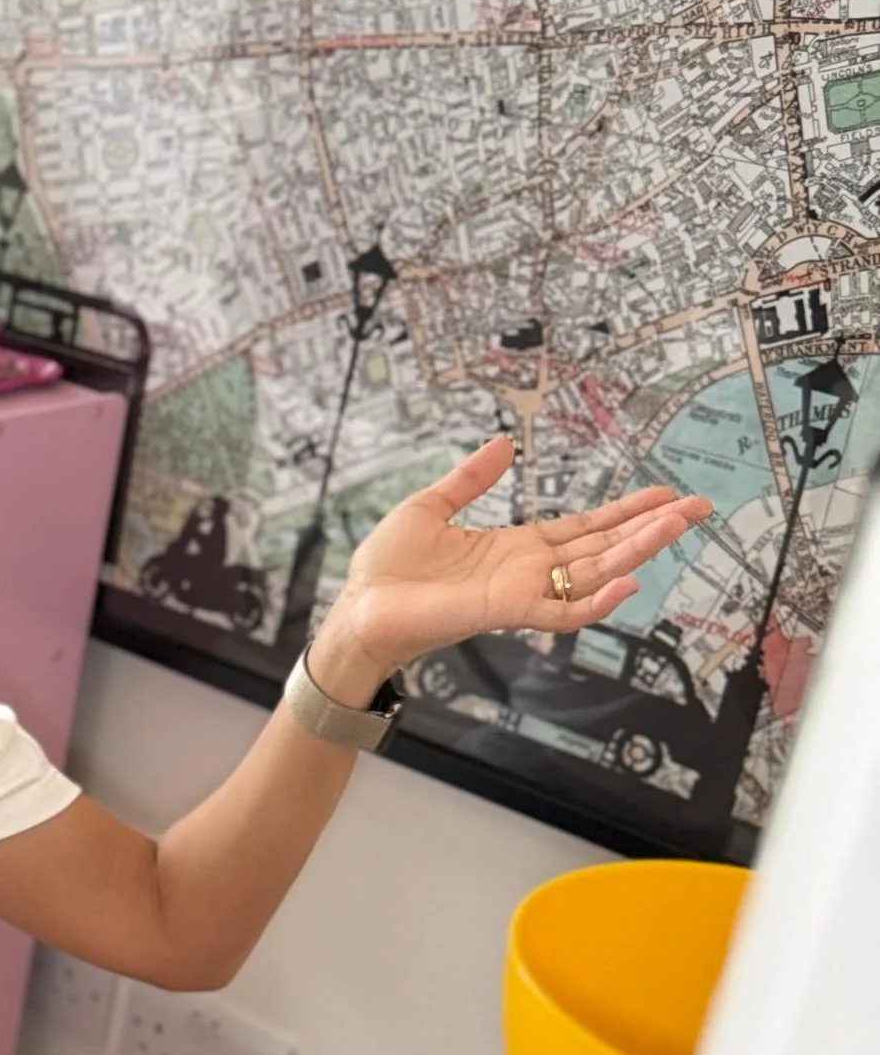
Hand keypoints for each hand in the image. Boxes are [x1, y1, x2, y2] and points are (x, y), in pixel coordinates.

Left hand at [311, 437, 711, 701]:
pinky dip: (596, 601)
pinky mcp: (505, 611)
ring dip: (638, 550)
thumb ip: (470, 478)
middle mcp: (528, 571)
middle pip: (604, 547)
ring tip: (677, 525)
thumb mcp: (431, 506)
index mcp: (516, 547)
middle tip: (697, 507)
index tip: (664, 493)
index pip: (585, 527)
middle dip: (651, 527)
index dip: (625, 511)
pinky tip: (628, 581)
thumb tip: (502, 444)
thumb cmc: (386, 568)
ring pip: (595, 573)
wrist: (358, 608)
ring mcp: (521, 592)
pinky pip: (562, 611)